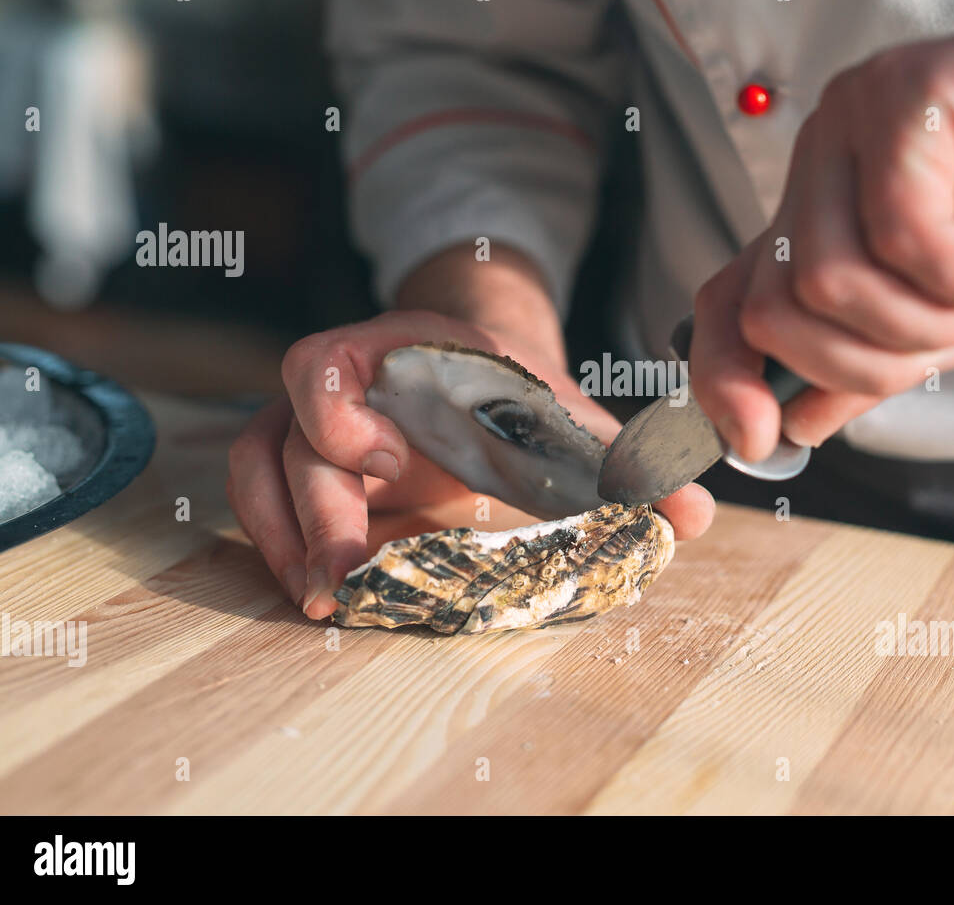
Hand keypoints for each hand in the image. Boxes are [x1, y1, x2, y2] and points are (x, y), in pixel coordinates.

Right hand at [228, 296, 714, 620]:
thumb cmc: (510, 393)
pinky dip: (280, 547)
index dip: (337, 409)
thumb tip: (694, 515)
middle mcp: (341, 386)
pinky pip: (262, 501)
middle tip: (345, 577)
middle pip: (290, 434)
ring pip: (258, 469)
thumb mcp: (561, 415)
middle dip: (315, 509)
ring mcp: (311, 427)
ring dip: (282, 538)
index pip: (329, 360)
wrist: (471, 372)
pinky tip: (319, 592)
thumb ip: (620, 459)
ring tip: (322, 600)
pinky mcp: (303, 472)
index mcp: (401, 353)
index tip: (384, 461)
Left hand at [691, 9, 953, 463]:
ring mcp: (851, 125)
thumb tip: (798, 421)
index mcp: (826, 218)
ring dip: (936, 321)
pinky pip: (901, 236)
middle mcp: (821, 167)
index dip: (724, 378)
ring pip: (829, 283)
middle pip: (774, 313)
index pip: (728, 301)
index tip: (761, 441)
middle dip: (878, 362)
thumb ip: (879, 362)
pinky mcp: (901, 96)